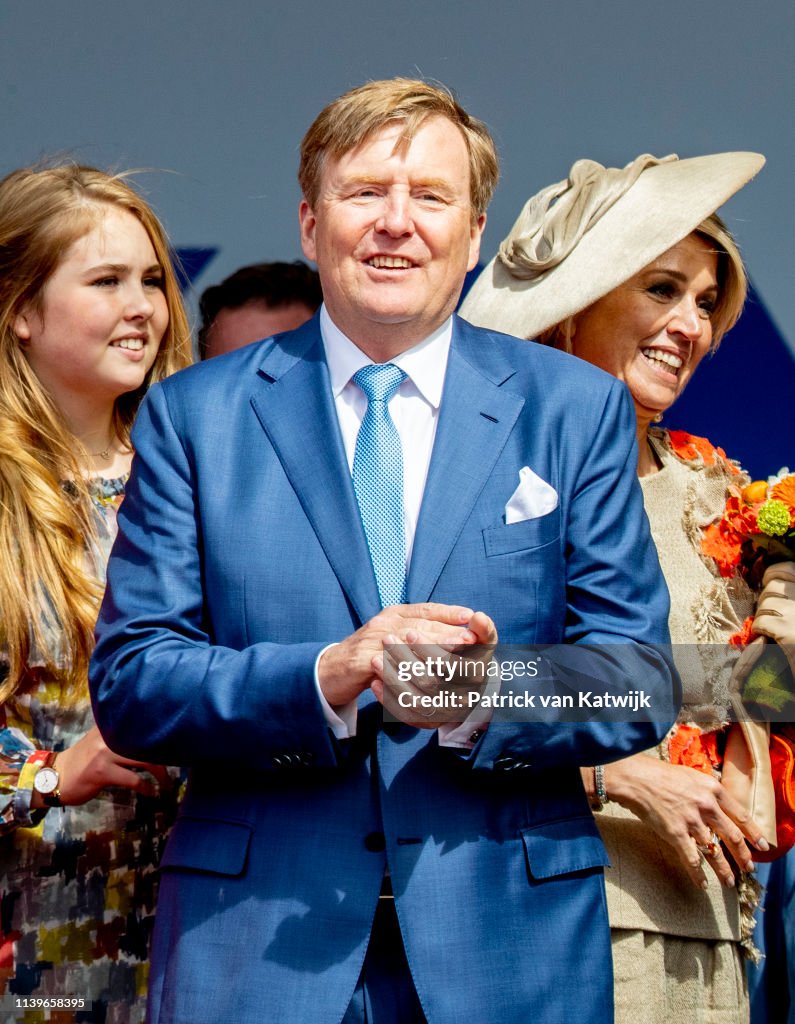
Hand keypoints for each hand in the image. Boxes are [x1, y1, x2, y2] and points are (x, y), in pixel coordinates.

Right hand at [34, 726, 169, 807]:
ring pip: (143, 759)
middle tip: (177, 764)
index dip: (162, 730)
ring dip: (160, 773)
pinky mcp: (102, 772)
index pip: (140, 722)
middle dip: (166, 754)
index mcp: (110, 726)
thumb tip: (149, 734)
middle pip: (147, 741)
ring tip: (166, 782)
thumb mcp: (99, 740)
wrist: (55, 776)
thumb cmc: (82, 760)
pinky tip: (151, 792)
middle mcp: (108, 735)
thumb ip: (119, 734)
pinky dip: (146, 787)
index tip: (178, 740)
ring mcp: (104, 753)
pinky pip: (133, 779)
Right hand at [317, 603, 479, 707]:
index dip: (448, 612)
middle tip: (471, 638)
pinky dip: (410, 668)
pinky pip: (391, 664)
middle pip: (420, 624)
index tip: (470, 616)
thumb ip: (416, 632)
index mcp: (393, 614)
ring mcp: (373, 640)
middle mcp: (384, 623)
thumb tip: (451, 633)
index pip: (425, 609)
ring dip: (434, 647)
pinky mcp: (363, 660)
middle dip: (447, 631)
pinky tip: (427, 674)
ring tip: (456, 654)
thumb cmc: (367, 655)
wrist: (330, 670)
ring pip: (408, 641)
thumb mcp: (392, 638)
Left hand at [373, 611, 497, 727]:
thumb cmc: (474, 655)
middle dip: (405, 659)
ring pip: (414, 700)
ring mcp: (442, 714)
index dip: (429, 648)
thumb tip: (478, 617)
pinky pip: (404, 714)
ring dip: (393, 678)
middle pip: (429, 683)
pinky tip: (376, 681)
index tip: (410, 631)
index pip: (450, 666)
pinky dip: (388, 698)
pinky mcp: (427, 722)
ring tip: (376, 658)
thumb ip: (483, 628)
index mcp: (475, 679)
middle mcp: (460, 700)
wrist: (469, 683)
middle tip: (388, 639)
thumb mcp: (484, 640)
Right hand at [602, 754, 768, 888]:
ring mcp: (692, 821)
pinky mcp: (676, 834)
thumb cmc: (661, 775)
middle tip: (749, 867)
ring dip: (724, 870)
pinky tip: (703, 884)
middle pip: (733, 836)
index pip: (741, 815)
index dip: (753, 833)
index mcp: (713, 790)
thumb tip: (721, 809)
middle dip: (743, 856)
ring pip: (714, 852)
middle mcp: (707, 806)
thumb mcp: (693, 777)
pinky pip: (692, 860)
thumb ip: (709, 792)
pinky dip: (698, 875)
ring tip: (729, 882)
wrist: (637, 779)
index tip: (762, 846)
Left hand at [753, 561, 794, 674]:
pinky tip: (766, 639)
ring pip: (765, 604)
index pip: (787, 570)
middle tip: (770, 616)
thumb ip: (792, 600)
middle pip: (772, 587)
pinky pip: (761, 621)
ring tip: (769, 629)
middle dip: (765, 600)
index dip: (773, 574)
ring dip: (762, 615)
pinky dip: (759, 629)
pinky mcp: (790, 634)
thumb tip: (769, 584)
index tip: (767, 583)